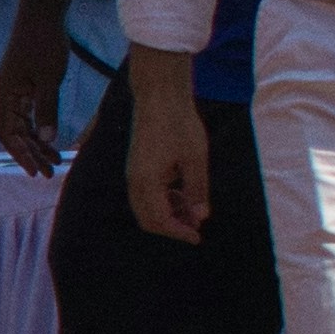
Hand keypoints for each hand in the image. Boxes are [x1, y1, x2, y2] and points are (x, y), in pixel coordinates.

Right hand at [0, 10, 71, 176]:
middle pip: (15, 133)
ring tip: (55, 161)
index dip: (22, 155)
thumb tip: (45, 139)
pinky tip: (53, 139)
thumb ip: (46, 108)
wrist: (42, 12)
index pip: (9, 134)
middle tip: (50, 173)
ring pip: (23, 125)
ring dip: (38, 144)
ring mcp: (14, 90)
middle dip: (31, 154)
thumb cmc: (44, 42)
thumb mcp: (49, 78)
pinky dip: (41, 127)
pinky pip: (30, 112)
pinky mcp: (24, 84)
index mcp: (5, 94)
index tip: (37, 172)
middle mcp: (6, 95)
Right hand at [126, 77, 213, 243]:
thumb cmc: (179, 124)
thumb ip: (197, 189)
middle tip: (196, 226)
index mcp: (146, 182)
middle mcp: (135, 182)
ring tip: (193, 209)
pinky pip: (146, 194)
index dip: (178, 232)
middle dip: (171, 227)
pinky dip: (163, 201)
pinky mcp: (138, 167)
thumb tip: (200, 216)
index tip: (198, 236)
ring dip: (168, 214)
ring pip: (146, 207)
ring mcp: (134, 174)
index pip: (159, 220)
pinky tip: (182, 194)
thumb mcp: (195, 158)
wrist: (159, 97)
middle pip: (147, 218)